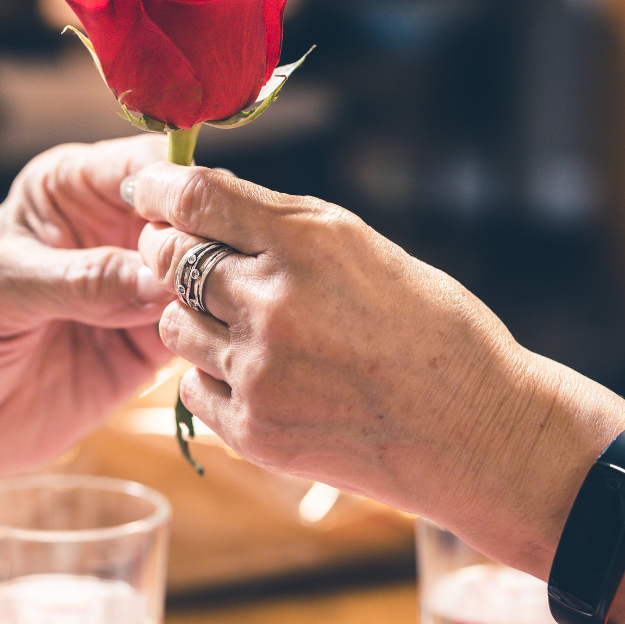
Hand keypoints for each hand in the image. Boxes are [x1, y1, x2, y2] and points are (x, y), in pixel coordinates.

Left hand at [0, 136, 172, 565]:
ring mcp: (134, 289)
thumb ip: (76, 280)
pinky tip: (213, 352)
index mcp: (70, 188)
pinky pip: (198, 334)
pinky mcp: (147, 347)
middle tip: (211, 282)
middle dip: (209, 244)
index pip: (146, 166)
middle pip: (190, 219)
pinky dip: (210, 341)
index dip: (181, 187)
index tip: (201, 222)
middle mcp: (111, 229)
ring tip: (213, 320)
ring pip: (203, 277)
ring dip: (217, 295)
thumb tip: (155, 278)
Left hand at [129, 163, 624, 571]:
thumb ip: (285, 230)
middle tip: (182, 260)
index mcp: (311, 242)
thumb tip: (203, 208)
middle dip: (168, 254)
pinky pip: (191, 388)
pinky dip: (212, 378)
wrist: (478, 431)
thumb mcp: (367, 251)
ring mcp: (261, 369)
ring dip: (193, 320)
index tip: (146, 192)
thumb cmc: (432, 331)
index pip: (198, 198)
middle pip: (172, 260)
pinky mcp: (254, 429)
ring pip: (175, 326)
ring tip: (243, 328)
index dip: (159, 191)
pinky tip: (258, 376)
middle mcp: (275, 301)